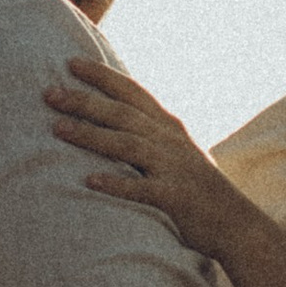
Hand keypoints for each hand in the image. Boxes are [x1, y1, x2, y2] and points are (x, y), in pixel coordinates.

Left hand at [46, 59, 243, 259]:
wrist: (236, 224)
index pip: (132, 93)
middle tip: (48, 93)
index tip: (70, 62)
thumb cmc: (199, 189)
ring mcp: (173, 168)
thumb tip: (119, 119)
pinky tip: (89, 181)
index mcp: (168, 127)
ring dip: (90, 135)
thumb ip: (151, 133)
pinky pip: (141, 189)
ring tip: (56, 129)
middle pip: (121, 114)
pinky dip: (116, 184)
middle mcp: (170, 141)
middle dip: (84, 101)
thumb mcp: (178, 151)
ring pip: (127, 145)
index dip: (102, 76)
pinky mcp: (175, 197)